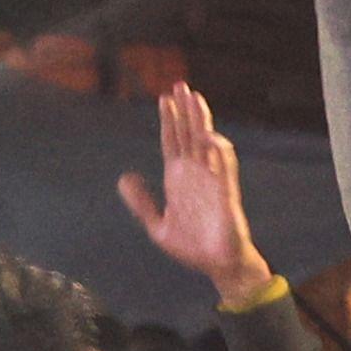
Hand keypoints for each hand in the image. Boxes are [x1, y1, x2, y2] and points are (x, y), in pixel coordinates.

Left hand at [118, 82, 272, 305]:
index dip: (169, 120)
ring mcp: (212, 181)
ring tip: (195, 98)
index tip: (164, 98)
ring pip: (207, 143)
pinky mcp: (225, 194)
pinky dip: (218, 152)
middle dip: (185, 110)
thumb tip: (125, 177)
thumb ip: (141, 202)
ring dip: (201, 121)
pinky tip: (210, 137)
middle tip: (180, 85)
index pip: (173, 142)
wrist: (216, 265)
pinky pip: (224, 169)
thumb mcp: (157, 225)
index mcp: (178, 180)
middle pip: (189, 135)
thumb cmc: (192, 246)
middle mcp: (196, 175)